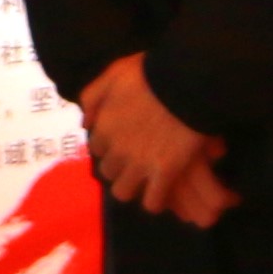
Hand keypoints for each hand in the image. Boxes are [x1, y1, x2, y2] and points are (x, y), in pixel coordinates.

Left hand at [82, 56, 230, 225]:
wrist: (186, 81)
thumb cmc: (152, 72)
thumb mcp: (114, 74)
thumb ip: (94, 95)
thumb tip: (85, 122)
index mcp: (104, 126)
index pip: (98, 148)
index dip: (110, 146)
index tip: (123, 143)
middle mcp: (117, 149)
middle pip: (108, 171)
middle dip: (120, 168)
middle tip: (136, 162)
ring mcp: (140, 163)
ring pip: (124, 191)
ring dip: (133, 187)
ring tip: (146, 182)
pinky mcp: (165, 172)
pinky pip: (153, 201)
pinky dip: (156, 200)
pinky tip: (163, 192)